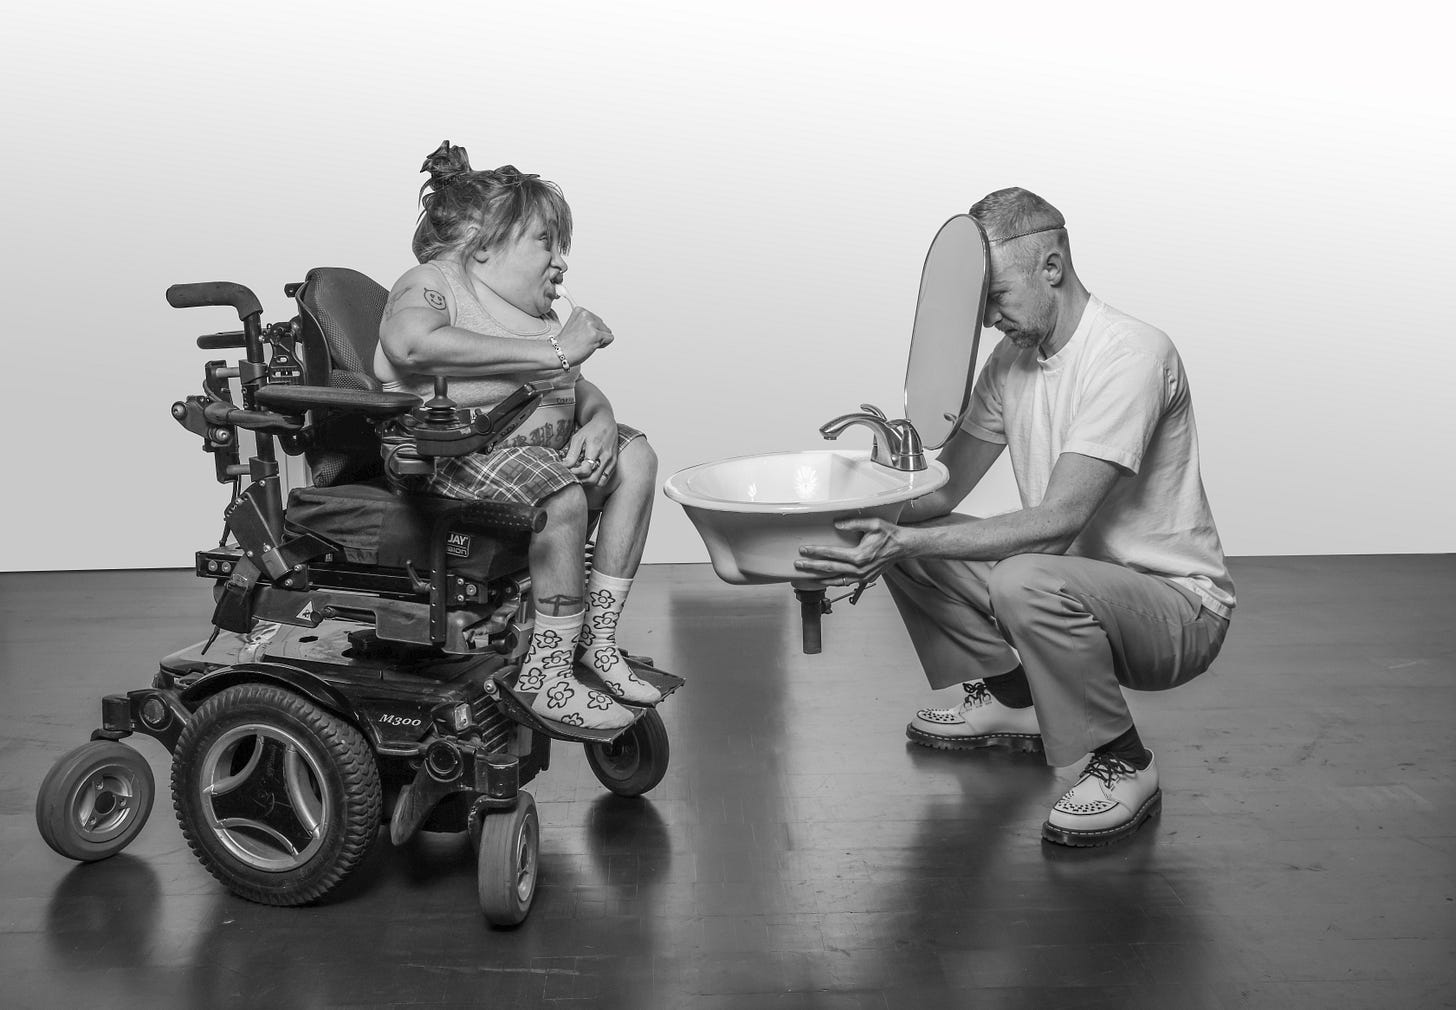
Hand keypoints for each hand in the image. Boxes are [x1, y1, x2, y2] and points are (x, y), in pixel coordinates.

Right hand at [555, 307, 613, 366]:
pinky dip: (603, 345)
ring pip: (607, 331)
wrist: (558, 353)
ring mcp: (590, 324)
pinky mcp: (595, 334)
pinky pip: (610, 338)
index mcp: (580, 310)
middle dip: (596, 334)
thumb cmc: (566, 343)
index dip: (591, 329)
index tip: (580, 334)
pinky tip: (591, 346)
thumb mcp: (576, 325)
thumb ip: (587, 321)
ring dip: (599, 340)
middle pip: (603, 325)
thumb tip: (601, 324)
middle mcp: (586, 314)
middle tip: (582, 340)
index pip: (597, 319)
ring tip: (585, 343)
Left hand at [562, 414, 618, 485]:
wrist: (606, 423)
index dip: (575, 473)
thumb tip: (565, 466)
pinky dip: (596, 481)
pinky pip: (605, 479)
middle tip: (573, 476)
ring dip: (588, 483)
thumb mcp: (578, 438)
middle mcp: (605, 456)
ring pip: (600, 482)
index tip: (568, 470)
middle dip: (580, 480)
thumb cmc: (591, 429)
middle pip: (593, 479)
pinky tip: (589, 475)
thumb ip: (572, 453)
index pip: (585, 469)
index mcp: (595, 449)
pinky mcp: (614, 463)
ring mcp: (611, 461)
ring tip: (580, 477)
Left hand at [795, 517, 909, 584]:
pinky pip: (846, 583)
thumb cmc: (889, 535)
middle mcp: (860, 569)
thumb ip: (853, 523)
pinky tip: (825, 581)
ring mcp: (862, 576)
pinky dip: (834, 583)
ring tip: (806, 576)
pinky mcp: (865, 579)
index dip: (816, 552)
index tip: (804, 550)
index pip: (831, 554)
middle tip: (798, 565)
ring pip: (836, 580)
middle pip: (830, 569)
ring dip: (820, 578)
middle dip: (812, 566)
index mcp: (859, 556)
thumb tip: (837, 524)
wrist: (903, 547)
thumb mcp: (873, 524)